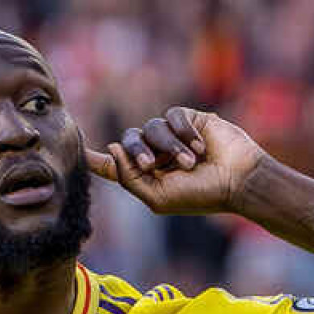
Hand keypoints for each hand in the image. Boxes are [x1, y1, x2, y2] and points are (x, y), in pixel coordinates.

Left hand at [86, 107, 268, 215]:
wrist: (238, 179)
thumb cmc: (201, 195)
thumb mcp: (158, 197)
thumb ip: (128, 178)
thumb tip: (111, 148)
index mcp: (145, 177)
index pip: (113, 166)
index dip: (94, 159)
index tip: (75, 151)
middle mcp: (156, 154)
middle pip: (129, 141)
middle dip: (138, 152)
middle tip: (154, 164)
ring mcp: (171, 136)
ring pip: (151, 127)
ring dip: (170, 146)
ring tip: (191, 162)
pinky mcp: (189, 120)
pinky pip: (172, 116)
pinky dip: (184, 132)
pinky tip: (201, 147)